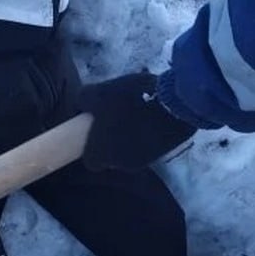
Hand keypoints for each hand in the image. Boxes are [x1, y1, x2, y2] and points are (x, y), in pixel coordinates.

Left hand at [79, 73, 196, 171]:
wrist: (173, 104)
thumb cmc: (129, 100)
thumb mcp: (100, 91)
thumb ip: (85, 99)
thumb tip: (82, 103)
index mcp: (101, 153)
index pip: (91, 160)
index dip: (91, 145)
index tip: (96, 129)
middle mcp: (120, 164)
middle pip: (112, 156)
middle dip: (113, 140)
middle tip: (117, 118)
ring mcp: (143, 161)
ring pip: (130, 151)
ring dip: (131, 137)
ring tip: (136, 114)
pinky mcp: (162, 154)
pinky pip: (148, 146)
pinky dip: (147, 135)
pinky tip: (151, 117)